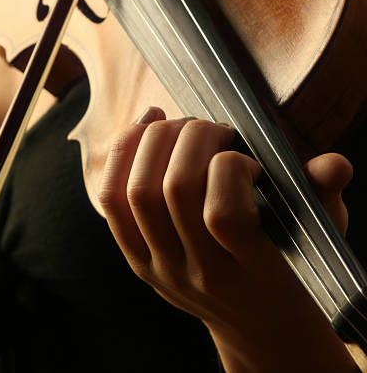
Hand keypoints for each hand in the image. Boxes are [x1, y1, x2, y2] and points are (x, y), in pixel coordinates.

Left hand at [98, 107, 355, 371]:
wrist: (254, 322)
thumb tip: (336, 164)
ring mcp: (161, 268)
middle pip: (174, 190)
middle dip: (194, 137)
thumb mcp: (315, 233)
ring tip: (184, 127)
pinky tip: (147, 126)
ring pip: (138, 191)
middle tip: (214, 130)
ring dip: (159, 140)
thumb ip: (323, 193)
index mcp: (251, 269)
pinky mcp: (135, 257)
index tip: (248, 159)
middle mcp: (199, 274)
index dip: (231, 167)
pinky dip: (124, 153)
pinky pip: (112, 199)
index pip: (222, 214)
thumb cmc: (287, 265)